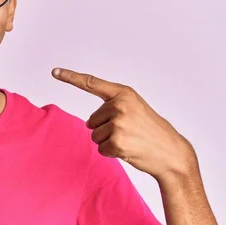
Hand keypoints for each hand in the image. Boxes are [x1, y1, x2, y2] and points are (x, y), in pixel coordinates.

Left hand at [52, 67, 198, 181]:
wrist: (171, 152)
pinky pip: (101, 149)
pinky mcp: (116, 142)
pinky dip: (112, 153)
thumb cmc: (151, 131)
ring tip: (130, 140)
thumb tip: (90, 122)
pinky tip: (129, 150)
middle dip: (105, 129)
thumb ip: (113, 107)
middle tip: (129, 132)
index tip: (54, 71)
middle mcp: (119, 105)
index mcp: (124, 94)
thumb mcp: (135, 109)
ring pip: (95, 135)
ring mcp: (118, 123)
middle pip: (91, 121)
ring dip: (108, 142)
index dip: (71, 77)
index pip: (92, 83)